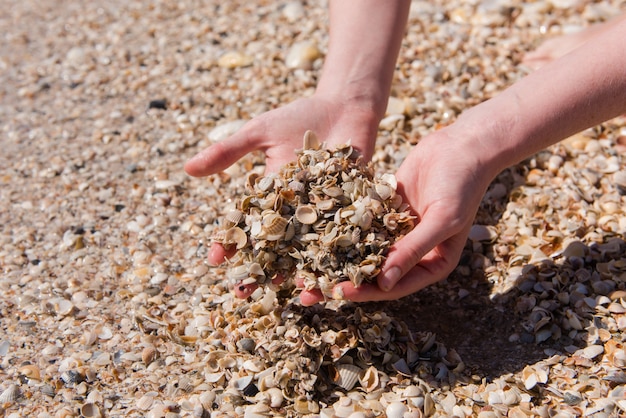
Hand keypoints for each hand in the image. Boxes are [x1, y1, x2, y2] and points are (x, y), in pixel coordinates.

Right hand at [189, 94, 379, 297]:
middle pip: (275, 246)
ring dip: (298, 271)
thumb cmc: (301, 116)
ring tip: (288, 291)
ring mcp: (324, 214)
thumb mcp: (260, 132)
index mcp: (271, 196)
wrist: (345, 106)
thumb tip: (187, 169)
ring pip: (308, 249)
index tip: (214, 259)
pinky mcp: (352, 212)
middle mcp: (295, 211)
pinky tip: (331, 275)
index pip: (246, 224)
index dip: (230, 241)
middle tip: (244, 293)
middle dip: (259, 269)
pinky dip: (338, 256)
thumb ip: (228, 151)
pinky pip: (345, 238)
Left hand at [300, 127, 494, 304]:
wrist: (463, 145)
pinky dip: (339, 228)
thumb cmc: (462, 186)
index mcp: (430, 265)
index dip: (364, 291)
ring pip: (360, 249)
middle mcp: (410, 252)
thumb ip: (414, 250)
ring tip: (301, 266)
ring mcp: (395, 231)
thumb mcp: (442, 220)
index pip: (392, 285)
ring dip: (333, 257)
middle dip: (339, 280)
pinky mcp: (384, 210)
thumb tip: (385, 283)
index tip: (335, 291)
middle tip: (306, 290)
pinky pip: (359, 223)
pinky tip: (312, 231)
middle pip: (370, 273)